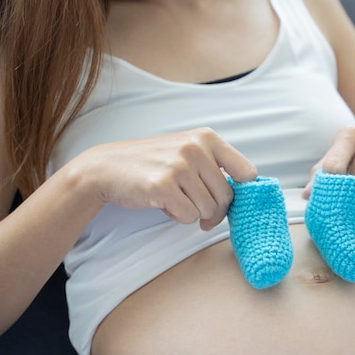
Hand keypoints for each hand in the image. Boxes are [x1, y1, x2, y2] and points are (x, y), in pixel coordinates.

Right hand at [76, 127, 256, 230]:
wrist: (107, 167)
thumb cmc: (153, 164)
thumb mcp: (188, 152)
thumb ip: (216, 166)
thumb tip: (245, 196)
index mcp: (207, 138)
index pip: (247, 172)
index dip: (240, 192)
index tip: (225, 198)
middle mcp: (196, 148)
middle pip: (227, 197)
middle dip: (215, 211)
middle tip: (197, 209)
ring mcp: (179, 166)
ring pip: (209, 210)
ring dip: (194, 213)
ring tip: (175, 199)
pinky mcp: (163, 185)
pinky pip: (189, 217)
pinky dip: (178, 217)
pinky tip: (163, 203)